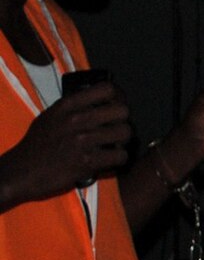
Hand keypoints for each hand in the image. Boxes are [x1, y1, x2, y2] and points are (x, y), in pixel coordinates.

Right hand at [0, 82, 130, 206]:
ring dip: (123, 141)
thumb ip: (73, 107)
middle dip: (122, 121)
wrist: (23, 171)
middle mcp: (76, 119)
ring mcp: (83, 140)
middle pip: (123, 111)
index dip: (118, 97)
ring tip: (112, 146)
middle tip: (115, 130)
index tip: (116, 105)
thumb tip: (99, 100)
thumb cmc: (37, 144)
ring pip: (125, 132)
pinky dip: (118, 159)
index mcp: (67, 105)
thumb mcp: (51, 116)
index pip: (106, 89)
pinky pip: (121, 155)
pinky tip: (108, 160)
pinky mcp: (88, 160)